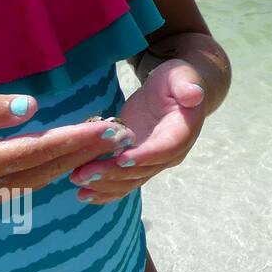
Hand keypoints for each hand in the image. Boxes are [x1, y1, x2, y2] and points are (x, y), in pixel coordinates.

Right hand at [0, 95, 134, 205]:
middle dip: (85, 152)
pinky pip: (21, 186)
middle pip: (47, 169)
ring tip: (100, 141)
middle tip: (120, 133)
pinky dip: (47, 170)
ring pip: (36, 181)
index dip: (78, 139)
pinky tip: (62, 158)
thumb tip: (30, 108)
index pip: (40, 151)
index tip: (110, 127)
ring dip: (70, 161)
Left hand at [68, 60, 206, 203]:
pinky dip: (105, 191)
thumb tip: (194, 95)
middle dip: (114, 173)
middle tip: (86, 172)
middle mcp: (171, 153)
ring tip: (78, 181)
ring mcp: (154, 161)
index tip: (122, 158)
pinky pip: (124, 182)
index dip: (146, 155)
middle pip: (144, 169)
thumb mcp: (181, 77)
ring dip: (105, 184)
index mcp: (183, 132)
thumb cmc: (176, 81)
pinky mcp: (138, 163)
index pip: (167, 148)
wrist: (173, 95)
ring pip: (132, 180)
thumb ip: (186, 87)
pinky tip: (84, 195)